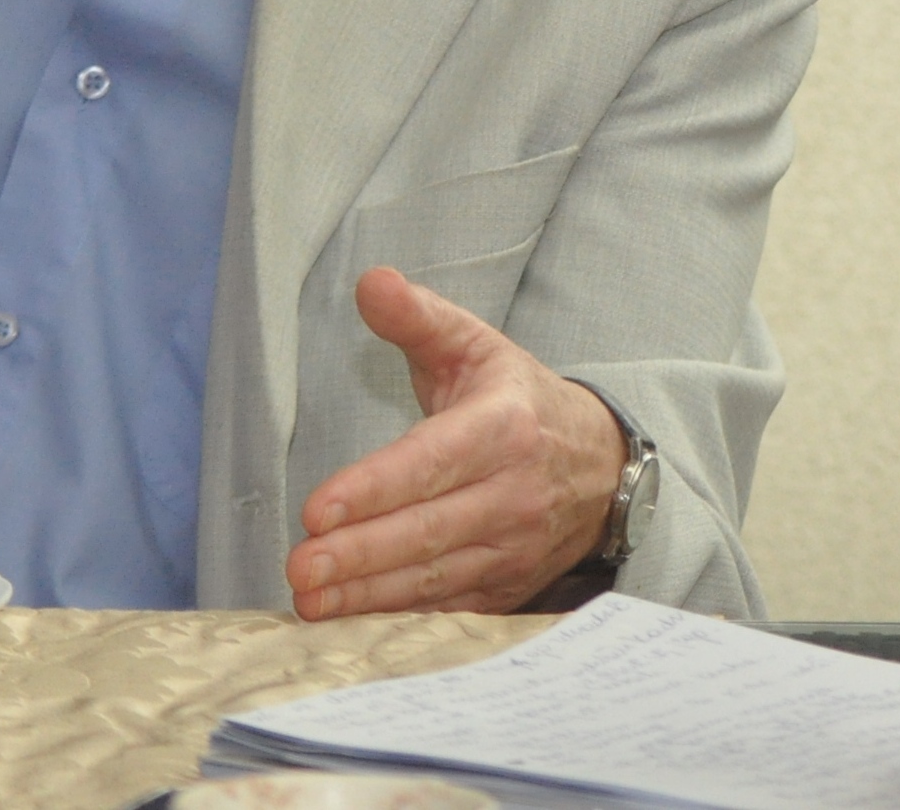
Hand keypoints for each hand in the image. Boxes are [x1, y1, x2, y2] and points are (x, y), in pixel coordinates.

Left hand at [284, 266, 627, 618]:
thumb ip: (417, 316)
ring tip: (310, 599)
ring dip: (369, 594)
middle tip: (300, 567)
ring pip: (435, 576)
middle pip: (427, 531)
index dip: (373, 489)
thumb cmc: (515, 396)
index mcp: (502, 428)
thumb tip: (371, 282)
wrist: (598, 461)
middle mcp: (512, 494)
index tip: (316, 510)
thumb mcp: (472, 342)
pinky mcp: (510, 585)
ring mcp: (514, 547)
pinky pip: (450, 605)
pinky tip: (351, 616)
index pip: (429, 463)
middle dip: (360, 554)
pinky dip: (400, 615)